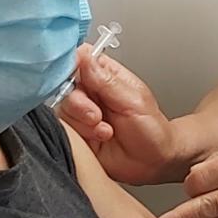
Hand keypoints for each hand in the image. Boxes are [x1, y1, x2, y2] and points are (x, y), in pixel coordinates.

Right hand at [57, 46, 179, 185]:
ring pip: (64, 109)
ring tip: (106, 130)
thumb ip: (106, 80)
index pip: (80, 58)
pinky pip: (64, 129)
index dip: (73, 64)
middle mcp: (91, 92)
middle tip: (97, 115)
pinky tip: (100, 138)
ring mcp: (82, 112)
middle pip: (66, 86)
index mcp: (106, 75)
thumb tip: (85, 56)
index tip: (78, 78)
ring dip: (85, 123)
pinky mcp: (77, 132)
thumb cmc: (152, 129)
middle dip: (80, 104)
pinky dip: (82, 135)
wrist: (153, 161)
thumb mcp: (133, 101)